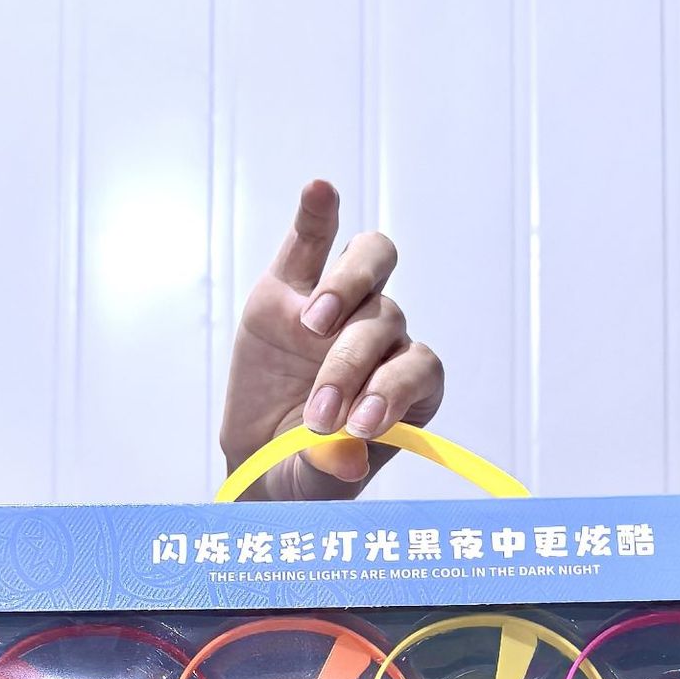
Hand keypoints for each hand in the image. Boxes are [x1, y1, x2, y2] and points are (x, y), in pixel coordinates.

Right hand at [220, 179, 443, 500]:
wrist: (259, 462)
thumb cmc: (304, 475)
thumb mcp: (317, 487)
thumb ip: (333, 472)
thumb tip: (346, 455)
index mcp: (408, 388)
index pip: (420, 368)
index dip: (395, 389)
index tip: (359, 425)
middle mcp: (383, 340)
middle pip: (387, 320)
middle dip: (352, 364)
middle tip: (318, 411)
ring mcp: (339, 306)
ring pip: (367, 265)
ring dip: (347, 286)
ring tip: (313, 325)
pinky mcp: (290, 285)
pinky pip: (312, 239)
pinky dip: (317, 213)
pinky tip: (319, 191)